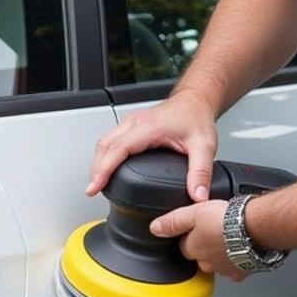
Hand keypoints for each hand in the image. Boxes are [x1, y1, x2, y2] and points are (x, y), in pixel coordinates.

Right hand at [86, 89, 218, 202]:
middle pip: (105, 145)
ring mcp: (131, 123)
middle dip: (96, 170)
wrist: (195, 100)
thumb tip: (198, 196)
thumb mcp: (204, 146)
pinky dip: (103, 156)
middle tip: (92, 191)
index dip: (105, 169)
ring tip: (95, 184)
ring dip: (97, 163)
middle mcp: (136, 123)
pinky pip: (110, 140)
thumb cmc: (196, 118)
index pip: (119, 148)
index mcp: (150, 127)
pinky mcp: (130, 126)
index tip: (95, 186)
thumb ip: (201, 173)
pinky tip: (104, 169)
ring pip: (104, 142)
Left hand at [150, 201, 248, 281]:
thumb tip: (155, 228)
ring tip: (229, 238)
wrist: (257, 227)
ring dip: (221, 254)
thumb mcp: (194, 213)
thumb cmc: (228, 219)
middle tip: (215, 231)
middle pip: (200, 257)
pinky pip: (235, 268)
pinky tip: (241, 249)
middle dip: (205, 247)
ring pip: (217, 263)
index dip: (189, 236)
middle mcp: (206, 263)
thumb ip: (173, 221)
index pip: (184, 247)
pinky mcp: (241, 271)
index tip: (196, 228)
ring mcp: (224, 269)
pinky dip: (237, 261)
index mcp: (193, 249)